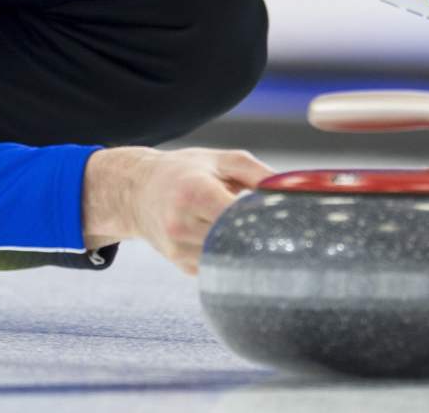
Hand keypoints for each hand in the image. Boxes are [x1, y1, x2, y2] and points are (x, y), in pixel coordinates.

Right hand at [82, 146, 274, 274]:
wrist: (136, 191)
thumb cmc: (184, 171)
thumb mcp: (220, 160)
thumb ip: (257, 173)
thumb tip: (292, 191)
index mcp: (194, 192)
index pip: (236, 215)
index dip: (263, 219)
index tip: (286, 219)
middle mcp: (182, 224)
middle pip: (236, 240)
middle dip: (261, 237)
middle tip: (286, 234)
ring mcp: (180, 249)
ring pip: (229, 259)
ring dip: (248, 250)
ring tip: (260, 236)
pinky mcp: (182, 266)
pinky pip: (219, 268)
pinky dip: (233, 258)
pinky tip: (238, 244)